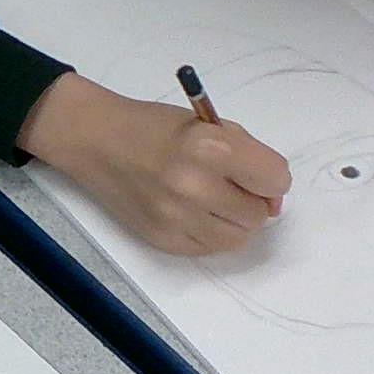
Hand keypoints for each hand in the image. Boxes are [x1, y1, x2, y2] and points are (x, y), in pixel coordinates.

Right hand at [20, 73, 291, 256]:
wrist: (97, 141)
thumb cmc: (154, 127)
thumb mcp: (208, 124)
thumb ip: (247, 156)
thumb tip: (272, 200)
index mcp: (212, 147)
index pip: (275, 180)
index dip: (271, 178)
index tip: (257, 174)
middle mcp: (196, 186)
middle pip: (258, 214)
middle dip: (252, 200)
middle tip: (229, 185)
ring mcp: (177, 217)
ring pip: (239, 238)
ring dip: (233, 220)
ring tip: (212, 200)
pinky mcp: (163, 239)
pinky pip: (209, 248)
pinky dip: (210, 233)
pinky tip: (192, 211)